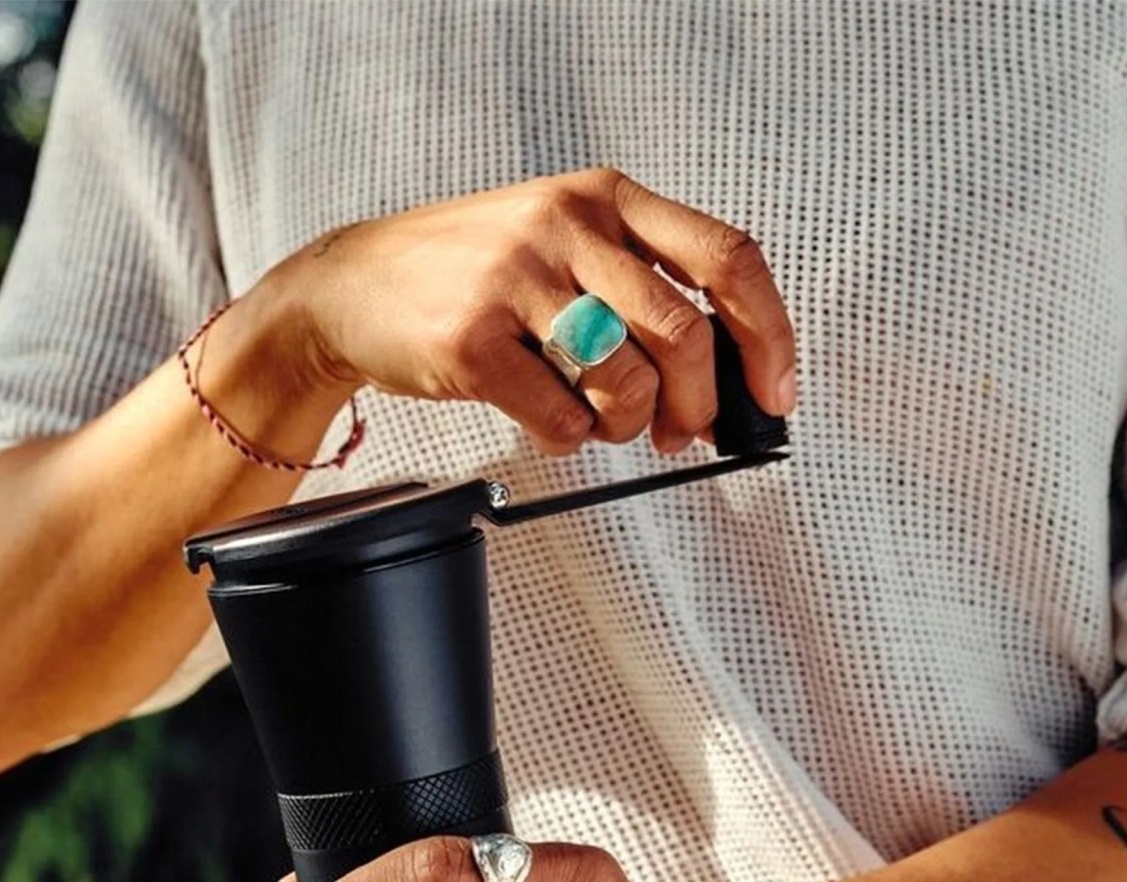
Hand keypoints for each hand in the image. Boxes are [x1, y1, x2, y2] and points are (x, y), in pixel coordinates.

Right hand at [265, 166, 796, 457]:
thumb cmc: (474, 275)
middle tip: (685, 432)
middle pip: (686, 333)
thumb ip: (644, 290)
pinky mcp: (472, 340)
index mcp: (606, 197)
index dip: (769, 335)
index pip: (728, 257)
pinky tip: (548, 421)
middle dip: (701, 405)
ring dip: (630, 426)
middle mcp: (568, 226)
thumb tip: (729, 377)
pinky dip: (569, 440)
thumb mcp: (566, 245)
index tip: (775, 391)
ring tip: (601, 421)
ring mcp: (517, 280)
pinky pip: (561, 418)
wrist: (351, 285)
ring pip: (628, 381)